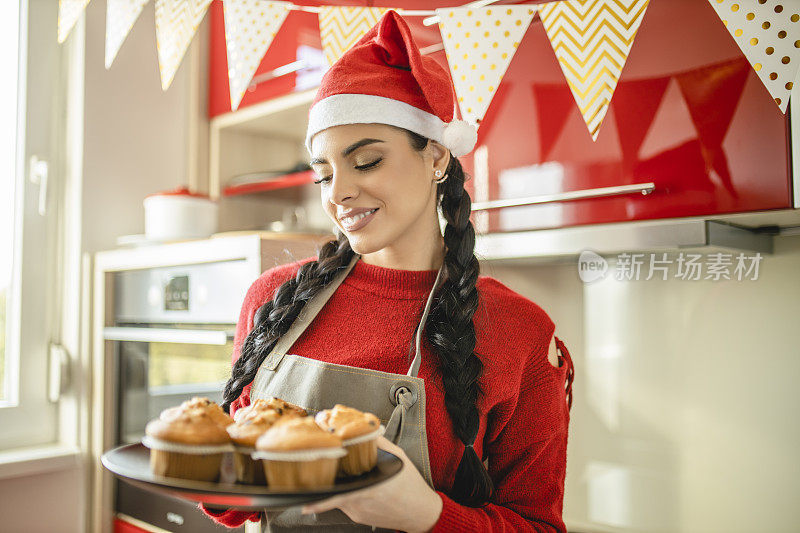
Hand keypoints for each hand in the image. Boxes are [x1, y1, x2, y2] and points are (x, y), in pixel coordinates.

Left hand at [300, 435, 442, 532]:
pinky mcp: (358, 517)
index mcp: (371, 485)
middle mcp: (362, 501)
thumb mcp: (397, 458)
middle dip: (320, 488)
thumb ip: (379, 444)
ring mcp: (358, 511)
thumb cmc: (410, 486)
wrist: (420, 513)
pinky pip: (344, 503)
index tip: (307, 494)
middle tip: (309, 481)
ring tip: (338, 478)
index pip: (340, 491)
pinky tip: (353, 487)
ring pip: (337, 497)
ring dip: (335, 487)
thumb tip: (365, 428)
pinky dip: (344, 494)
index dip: (322, 492)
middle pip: (333, 493)